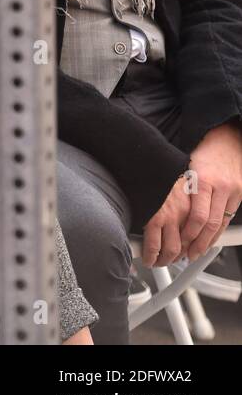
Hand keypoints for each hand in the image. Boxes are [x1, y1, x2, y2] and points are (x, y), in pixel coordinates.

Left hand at [180, 124, 241, 258]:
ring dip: (209, 241)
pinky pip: (229, 217)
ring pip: (221, 224)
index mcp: (202, 180)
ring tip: (196, 252)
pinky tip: (210, 239)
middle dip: (198, 243)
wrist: (225, 139)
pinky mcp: (240, 193)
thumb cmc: (200, 152)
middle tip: (186, 255)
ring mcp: (233, 191)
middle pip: (210, 224)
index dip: (189, 235)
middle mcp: (220, 187)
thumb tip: (161, 211)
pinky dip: (219, 230)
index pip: (197, 217)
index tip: (178, 245)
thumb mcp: (183, 168)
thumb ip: (178, 190)